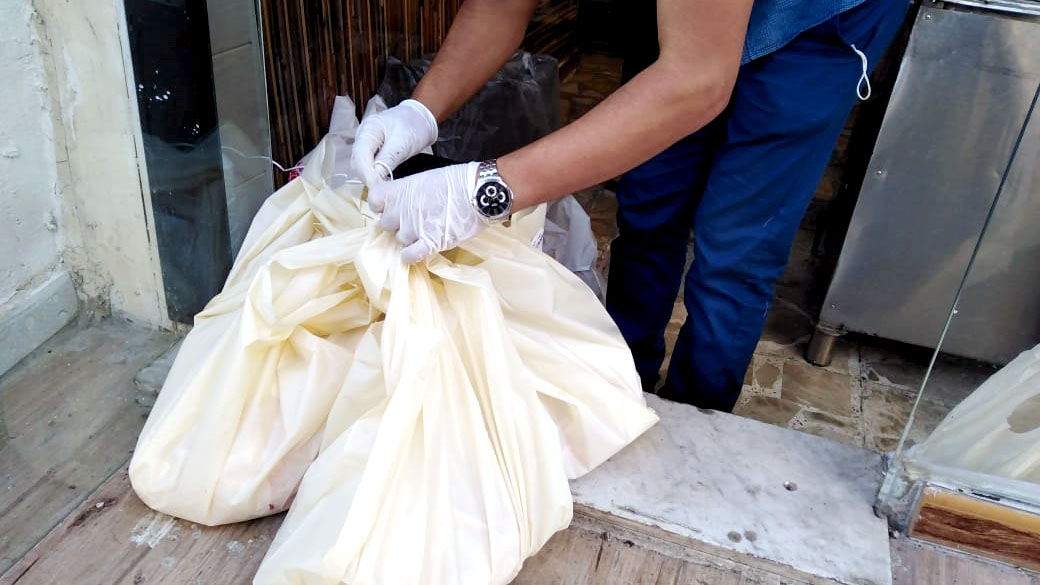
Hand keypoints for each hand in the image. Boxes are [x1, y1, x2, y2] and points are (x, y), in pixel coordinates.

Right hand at [351, 99, 438, 186]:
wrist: (420, 118)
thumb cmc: (414, 126)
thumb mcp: (403, 143)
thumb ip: (388, 159)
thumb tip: (375, 178)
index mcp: (368, 129)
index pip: (360, 156)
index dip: (366, 174)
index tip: (376, 188)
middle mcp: (363, 136)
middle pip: (357, 162)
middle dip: (367, 177)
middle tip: (381, 191)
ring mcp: (366, 143)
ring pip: (361, 165)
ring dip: (370, 177)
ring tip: (383, 188)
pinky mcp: (372, 150)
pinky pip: (368, 165)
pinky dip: (374, 174)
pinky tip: (383, 181)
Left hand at [368, 163, 483, 263]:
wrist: (479, 192)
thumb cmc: (457, 181)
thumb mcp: (426, 178)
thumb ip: (408, 192)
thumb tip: (403, 204)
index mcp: (399, 190)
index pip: (374, 201)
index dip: (383, 206)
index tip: (393, 206)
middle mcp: (401, 210)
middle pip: (386, 224)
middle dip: (398, 223)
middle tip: (415, 219)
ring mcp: (413, 228)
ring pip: (399, 240)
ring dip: (410, 238)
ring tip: (428, 230)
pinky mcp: (428, 243)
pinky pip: (409, 256)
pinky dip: (413, 255)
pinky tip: (422, 249)